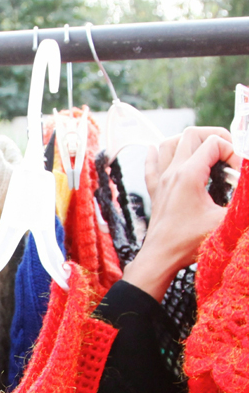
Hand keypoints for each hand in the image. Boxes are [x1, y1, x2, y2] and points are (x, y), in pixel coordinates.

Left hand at [123, 126, 239, 300]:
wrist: (161, 257)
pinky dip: (158, 154)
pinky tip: (160, 151)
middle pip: (191, 135)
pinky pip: (152, 164)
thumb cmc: (189, 241)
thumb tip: (246, 186)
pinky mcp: (155, 191)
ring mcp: (161, 180)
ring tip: (206, 152)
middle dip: (215, 137)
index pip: (214, 143)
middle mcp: (172, 172)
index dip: (233, 150)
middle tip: (229, 154)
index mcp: (189, 175)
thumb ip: (244, 201)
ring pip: (169, 144)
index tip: (239, 170)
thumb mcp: (226, 220)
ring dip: (189, 142)